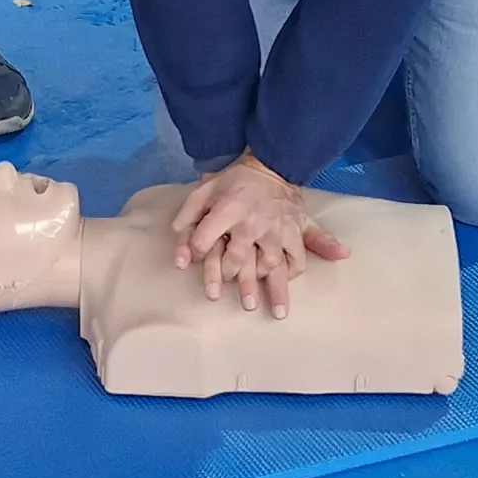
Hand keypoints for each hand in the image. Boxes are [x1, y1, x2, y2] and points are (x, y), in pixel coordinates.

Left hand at [170, 154, 352, 318]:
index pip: (206, 238)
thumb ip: (187, 218)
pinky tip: (289, 280)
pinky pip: (297, 255)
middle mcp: (253, 222)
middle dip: (231, 279)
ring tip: (276, 312)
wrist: (271, 165)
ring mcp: (276, 229)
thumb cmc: (233, 181)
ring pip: (271, 264)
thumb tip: (181, 255)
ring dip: (272, 288)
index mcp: (228, 209)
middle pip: (238, 258)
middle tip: (228, 300)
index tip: (195, 258)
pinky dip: (294, 269)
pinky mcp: (294, 230)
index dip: (198, 249)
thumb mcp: (204, 191)